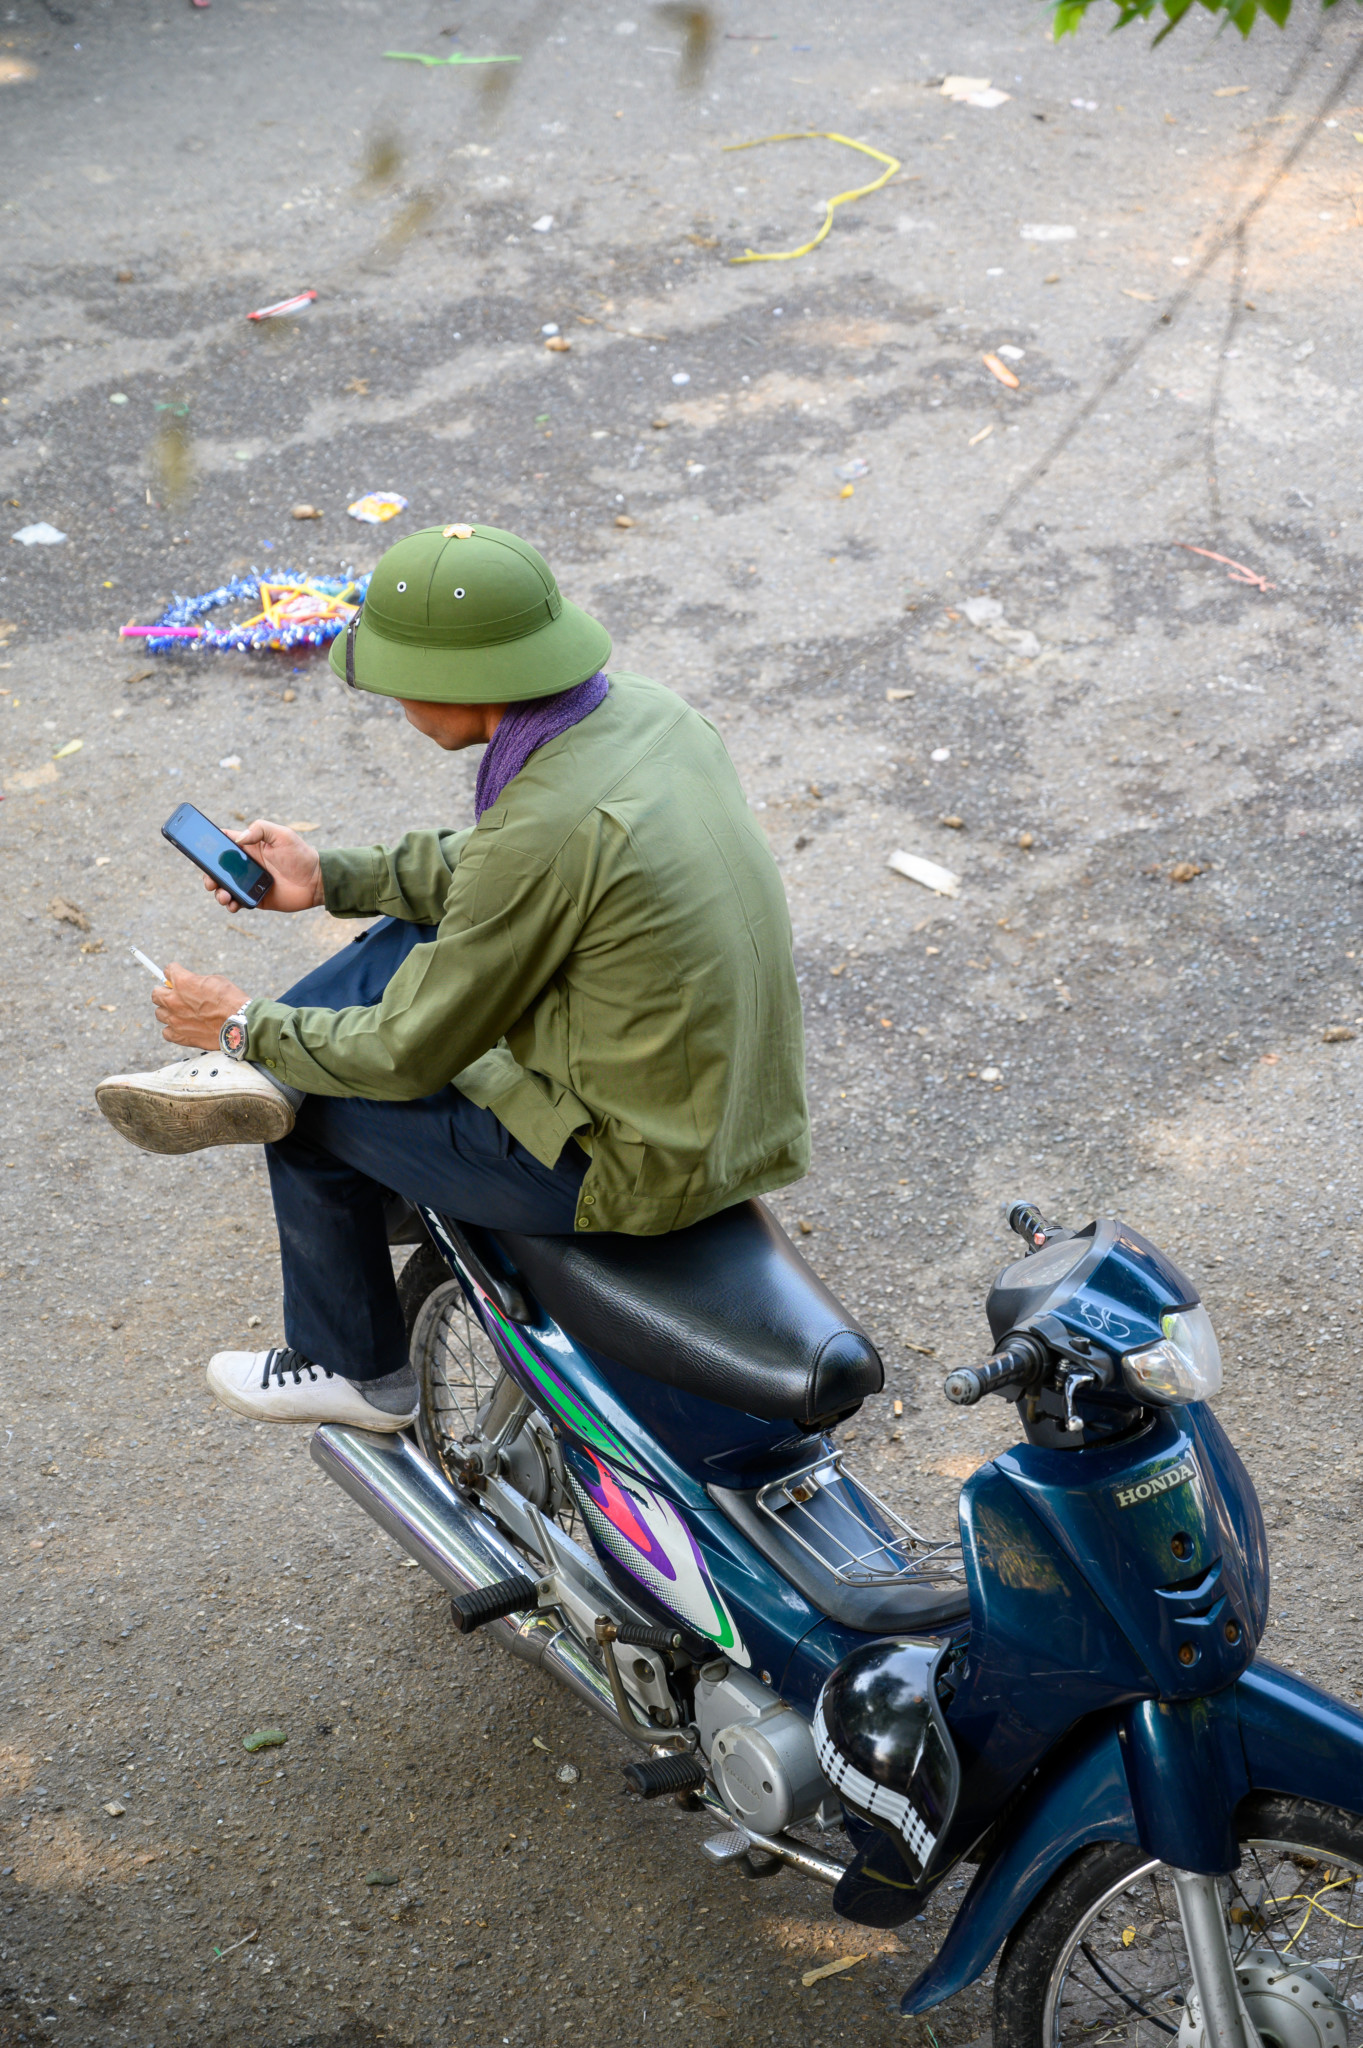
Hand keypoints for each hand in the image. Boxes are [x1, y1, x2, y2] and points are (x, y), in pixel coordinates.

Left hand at [153, 966, 248, 1050]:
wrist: (239, 1024)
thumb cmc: (231, 1000)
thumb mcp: (215, 981)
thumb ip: (196, 982)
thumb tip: (191, 984)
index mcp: (183, 982)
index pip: (168, 971)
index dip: (174, 972)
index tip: (178, 974)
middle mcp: (174, 1001)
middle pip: (156, 994)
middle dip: (165, 992)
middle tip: (175, 994)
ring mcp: (175, 1020)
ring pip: (160, 1013)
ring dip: (168, 1011)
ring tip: (181, 1012)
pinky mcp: (180, 1036)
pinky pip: (166, 1032)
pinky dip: (172, 1029)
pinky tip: (182, 1026)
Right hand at [203, 819, 323, 913]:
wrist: (316, 881)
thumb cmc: (301, 855)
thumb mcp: (282, 835)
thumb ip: (260, 829)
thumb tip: (238, 839)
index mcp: (249, 847)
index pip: (223, 843)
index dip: (208, 845)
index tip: (196, 848)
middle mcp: (245, 864)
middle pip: (217, 868)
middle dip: (208, 874)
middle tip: (210, 880)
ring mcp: (249, 882)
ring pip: (224, 886)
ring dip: (218, 891)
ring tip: (224, 895)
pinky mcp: (255, 898)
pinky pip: (237, 902)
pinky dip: (230, 904)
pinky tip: (233, 903)